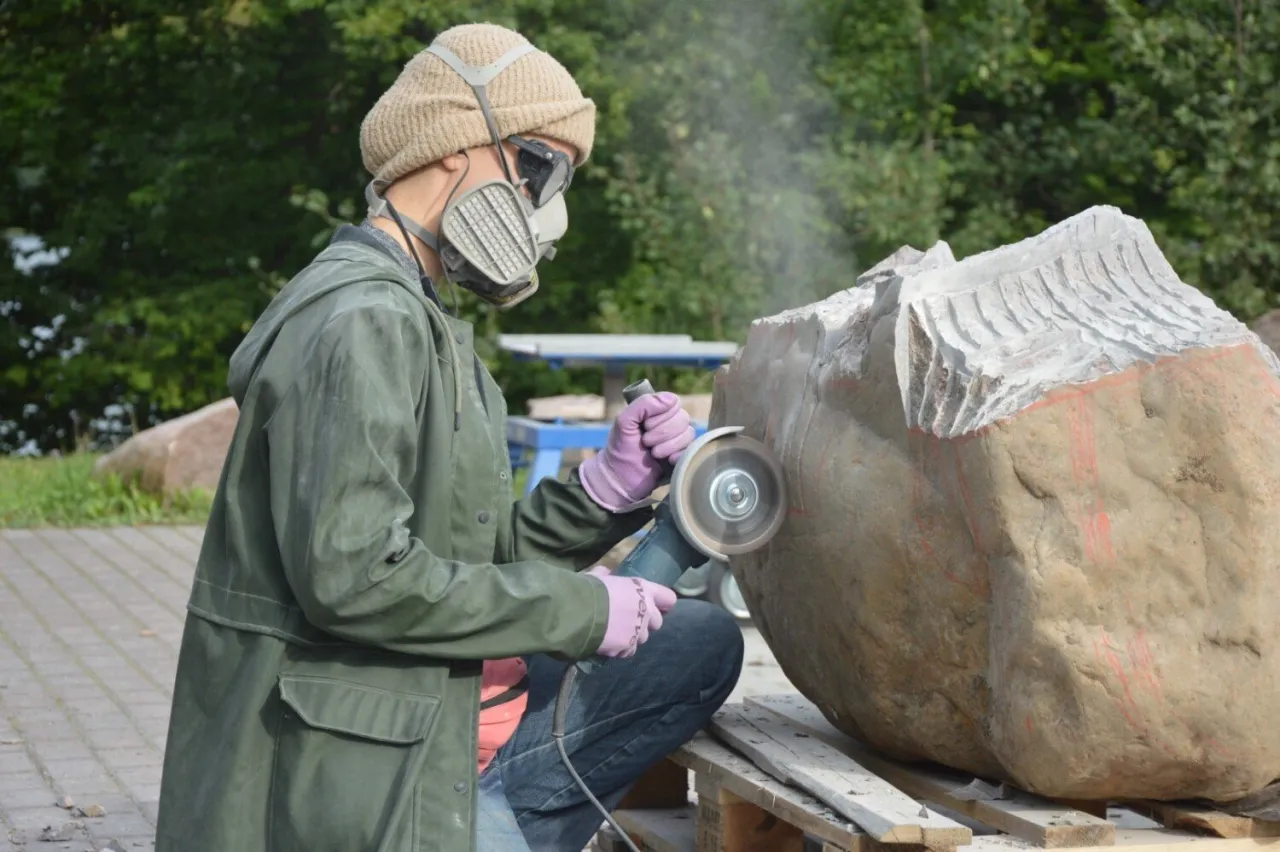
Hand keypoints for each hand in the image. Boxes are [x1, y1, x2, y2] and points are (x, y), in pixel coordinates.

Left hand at [579, 392, 694, 510]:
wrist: (620, 480)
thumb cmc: (619, 449)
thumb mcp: (624, 422)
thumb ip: (643, 404)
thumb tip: (671, 399)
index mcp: (656, 411)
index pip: (673, 403)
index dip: (660, 415)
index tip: (644, 426)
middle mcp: (670, 423)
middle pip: (683, 418)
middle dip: (662, 433)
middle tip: (646, 442)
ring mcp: (677, 440)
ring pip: (689, 434)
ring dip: (668, 446)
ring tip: (653, 454)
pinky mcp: (682, 456)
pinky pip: (692, 450)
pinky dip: (678, 456)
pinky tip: (667, 461)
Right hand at [585, 566, 677, 657]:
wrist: (578, 611)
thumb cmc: (589, 589)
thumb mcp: (598, 577)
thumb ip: (605, 575)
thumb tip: (604, 571)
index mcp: (643, 590)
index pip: (668, 598)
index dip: (663, 602)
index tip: (655, 605)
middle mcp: (647, 611)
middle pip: (657, 622)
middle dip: (646, 623)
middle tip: (629, 620)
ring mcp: (638, 631)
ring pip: (643, 639)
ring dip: (633, 637)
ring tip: (615, 634)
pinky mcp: (627, 647)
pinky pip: (628, 651)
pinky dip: (621, 649)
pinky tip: (609, 644)